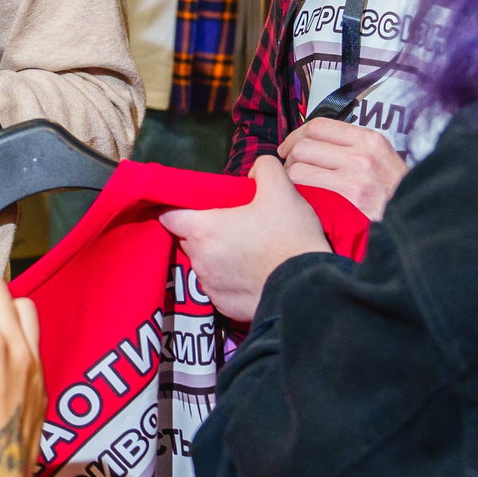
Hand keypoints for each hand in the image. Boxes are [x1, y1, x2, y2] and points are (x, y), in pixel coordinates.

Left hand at [159, 156, 329, 325]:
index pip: (169, 216)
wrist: (308, 289)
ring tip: (246, 250)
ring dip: (217, 256)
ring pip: (205, 264)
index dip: (177, 207)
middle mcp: (199, 260)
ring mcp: (210, 287)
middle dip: (203, 231)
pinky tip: (252, 274)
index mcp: (203, 229)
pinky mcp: (223, 307)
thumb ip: (264, 168)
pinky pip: (219, 288)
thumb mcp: (282, 190)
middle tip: (231, 224)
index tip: (193, 204)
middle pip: (188, 239)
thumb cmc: (290, 237)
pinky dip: (230, 280)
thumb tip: (255, 171)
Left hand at [278, 117, 408, 220]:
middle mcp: (362, 151)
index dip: (297, 134)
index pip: (320, 125)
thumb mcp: (382, 158)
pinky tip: (300, 195)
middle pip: (306, 142)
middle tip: (289, 167)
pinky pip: (305, 182)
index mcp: (370, 138)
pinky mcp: (351, 194)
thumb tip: (319, 143)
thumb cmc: (396, 191)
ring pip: (300, 162)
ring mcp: (356, 173)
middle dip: (289, 154)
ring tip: (294, 183)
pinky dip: (296, 187)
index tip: (289, 146)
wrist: (418, 215)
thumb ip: (355, 147)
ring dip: (290, 173)